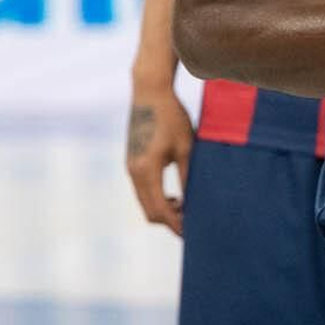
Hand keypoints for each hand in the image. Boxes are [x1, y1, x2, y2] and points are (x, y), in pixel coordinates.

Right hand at [126, 85, 193, 233]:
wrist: (150, 92)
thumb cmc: (173, 117)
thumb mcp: (187, 148)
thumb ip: (189, 177)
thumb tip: (194, 203)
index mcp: (147, 169)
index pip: (161, 210)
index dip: (177, 225)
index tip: (194, 232)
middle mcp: (134, 171)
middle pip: (150, 212)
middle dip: (170, 222)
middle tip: (193, 224)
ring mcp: (130, 167)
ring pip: (145, 203)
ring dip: (163, 211)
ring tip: (186, 209)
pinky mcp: (131, 162)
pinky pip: (142, 191)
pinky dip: (157, 200)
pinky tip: (175, 197)